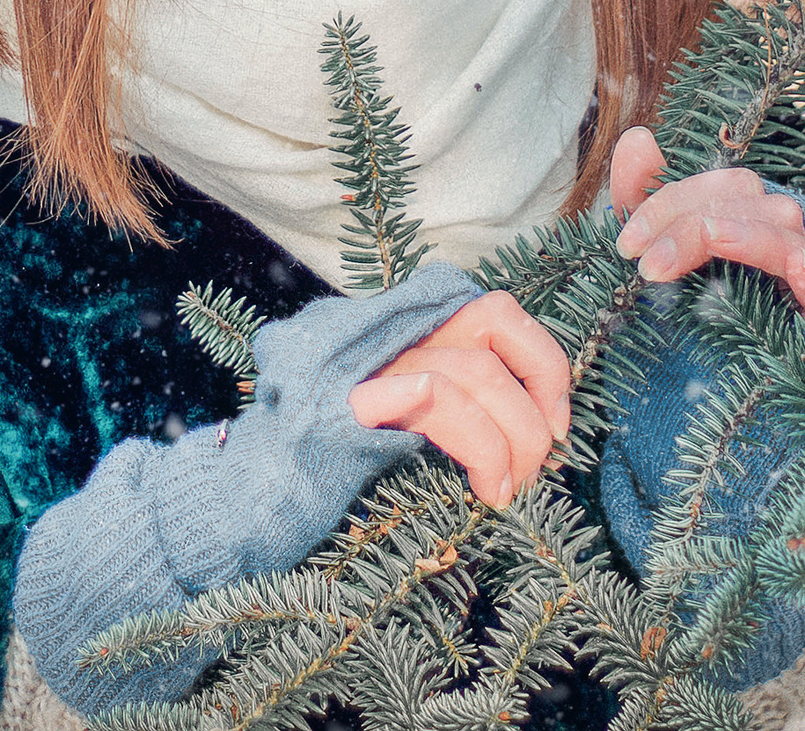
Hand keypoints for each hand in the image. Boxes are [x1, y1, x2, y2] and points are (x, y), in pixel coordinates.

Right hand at [344, 290, 568, 508]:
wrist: (248, 500)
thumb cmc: (327, 466)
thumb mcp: (391, 413)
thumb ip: (442, 392)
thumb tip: (536, 417)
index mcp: (390, 327)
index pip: (486, 304)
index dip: (538, 356)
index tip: (556, 419)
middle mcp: (374, 328)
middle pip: (489, 316)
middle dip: (540, 388)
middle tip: (545, 456)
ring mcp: (356, 361)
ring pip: (473, 368)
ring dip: (516, 435)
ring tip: (512, 487)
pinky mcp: (344, 405)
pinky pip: (436, 399)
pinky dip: (482, 446)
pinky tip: (487, 489)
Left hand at [608, 125, 804, 315]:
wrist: (721, 380)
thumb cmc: (688, 300)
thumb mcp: (656, 245)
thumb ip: (642, 193)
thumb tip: (637, 137)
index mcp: (746, 212)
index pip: (719, 184)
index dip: (669, 203)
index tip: (625, 244)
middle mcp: (779, 232)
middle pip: (749, 199)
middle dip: (691, 222)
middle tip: (645, 265)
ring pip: (786, 232)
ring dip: (742, 236)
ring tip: (708, 240)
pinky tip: (791, 273)